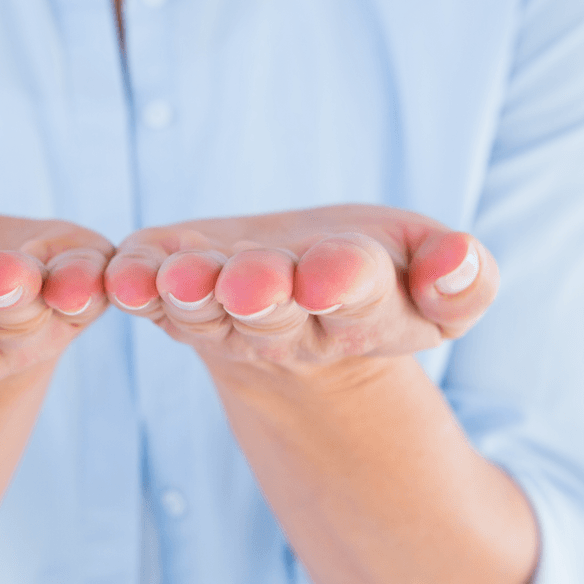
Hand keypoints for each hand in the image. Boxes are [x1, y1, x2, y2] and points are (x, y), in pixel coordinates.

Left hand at [104, 204, 497, 368]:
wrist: (297, 297)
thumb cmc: (373, 276)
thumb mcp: (430, 274)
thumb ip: (461, 277)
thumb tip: (463, 260)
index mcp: (359, 312)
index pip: (359, 297)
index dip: (346, 283)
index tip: (331, 272)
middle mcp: (285, 323)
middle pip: (272, 312)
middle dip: (261, 294)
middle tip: (249, 282)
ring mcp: (221, 314)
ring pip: (203, 309)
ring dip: (188, 294)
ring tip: (176, 278)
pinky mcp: (172, 294)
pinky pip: (149, 296)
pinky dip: (134, 285)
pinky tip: (121, 273)